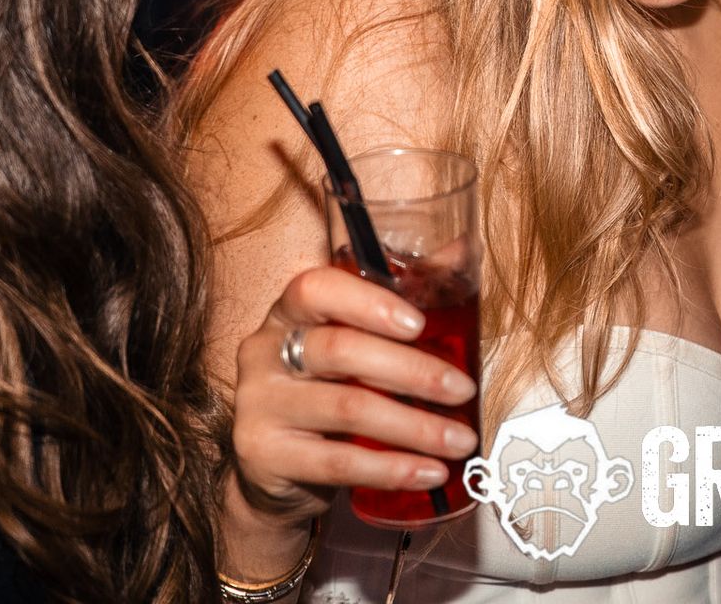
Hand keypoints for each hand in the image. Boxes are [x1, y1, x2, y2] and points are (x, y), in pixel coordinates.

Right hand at [229, 266, 478, 525]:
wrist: (275, 467)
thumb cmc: (329, 386)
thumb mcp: (355, 339)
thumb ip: (403, 294)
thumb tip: (463, 249)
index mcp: (288, 312)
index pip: (316, 288)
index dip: (368, 303)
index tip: (419, 325)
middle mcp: (264, 352)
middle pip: (340, 350)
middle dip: (413, 371)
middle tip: (463, 389)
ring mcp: (258, 404)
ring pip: (347, 408)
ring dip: (415, 426)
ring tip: (460, 439)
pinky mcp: (263, 454)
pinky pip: (337, 461)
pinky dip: (391, 467)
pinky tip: (428, 471)